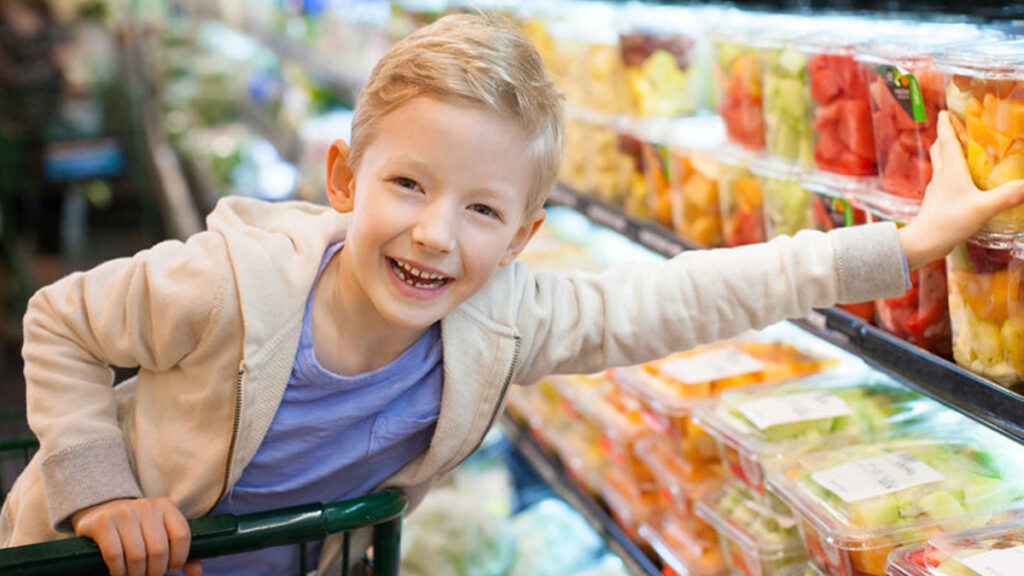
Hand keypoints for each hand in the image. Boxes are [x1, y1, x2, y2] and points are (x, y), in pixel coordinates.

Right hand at [71, 498, 201, 575]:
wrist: (101, 513)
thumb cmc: (138, 530)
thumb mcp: (160, 533)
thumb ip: (179, 551)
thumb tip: (195, 573)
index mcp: (166, 507)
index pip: (181, 535)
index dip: (180, 558)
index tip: (172, 570)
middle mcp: (146, 506)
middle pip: (159, 549)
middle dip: (155, 571)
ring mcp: (123, 512)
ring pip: (137, 555)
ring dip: (136, 574)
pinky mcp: (102, 522)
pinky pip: (115, 555)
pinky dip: (119, 571)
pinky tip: (119, 573)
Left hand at [899, 110, 1023, 269]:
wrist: (922, 242)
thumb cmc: (948, 221)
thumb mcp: (983, 207)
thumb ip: (1008, 195)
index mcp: (950, 170)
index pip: (946, 139)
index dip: (945, 124)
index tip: (944, 111)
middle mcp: (940, 175)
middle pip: (939, 149)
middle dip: (945, 135)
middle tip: (954, 127)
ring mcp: (935, 189)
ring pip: (939, 164)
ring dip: (946, 153)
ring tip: (960, 151)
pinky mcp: (935, 202)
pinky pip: (941, 181)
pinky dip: (949, 172)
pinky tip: (959, 182)